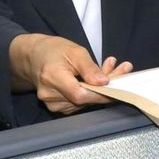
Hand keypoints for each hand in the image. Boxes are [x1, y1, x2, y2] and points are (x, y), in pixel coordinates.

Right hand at [9, 34, 132, 114]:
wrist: (34, 57)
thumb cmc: (53, 50)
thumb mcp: (75, 51)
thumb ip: (89, 68)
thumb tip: (104, 82)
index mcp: (52, 77)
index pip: (80, 95)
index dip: (101, 94)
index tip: (118, 85)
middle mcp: (50, 95)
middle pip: (85, 98)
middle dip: (108, 85)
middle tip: (124, 68)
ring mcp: (53, 104)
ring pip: (86, 101)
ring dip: (102, 87)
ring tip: (111, 67)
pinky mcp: (59, 107)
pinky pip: (81, 102)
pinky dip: (93, 91)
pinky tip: (100, 78)